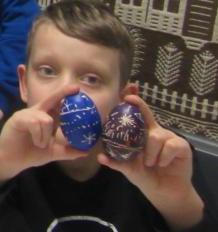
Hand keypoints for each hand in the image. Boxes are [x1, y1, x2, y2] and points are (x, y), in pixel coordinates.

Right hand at [0, 84, 86, 191]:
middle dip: (62, 93)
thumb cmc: (30, 153)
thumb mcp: (53, 152)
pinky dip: (38, 136)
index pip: (56, 104)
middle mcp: (36, 112)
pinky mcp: (18, 118)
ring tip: (40, 144)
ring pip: (46, 119)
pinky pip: (35, 123)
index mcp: (45, 117)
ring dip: (46, 136)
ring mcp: (26, 114)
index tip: (77, 89)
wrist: (12, 160)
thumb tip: (86, 151)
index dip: (65, 95)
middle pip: (50, 99)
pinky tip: (35, 142)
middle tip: (75, 88)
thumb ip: (68, 151)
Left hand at [98, 94, 203, 229]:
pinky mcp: (181, 146)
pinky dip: (164, 157)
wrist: (163, 191)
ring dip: (150, 152)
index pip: (135, 114)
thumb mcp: (128, 168)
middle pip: (146, 113)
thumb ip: (116, 162)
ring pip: (156, 136)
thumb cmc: (144, 175)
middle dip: (139, 104)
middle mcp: (154, 131)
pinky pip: (170, 146)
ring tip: (149, 163)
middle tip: (130, 99)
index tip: (126, 91)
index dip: (132, 100)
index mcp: (140, 133)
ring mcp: (168, 137)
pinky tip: (163, 164)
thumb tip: (100, 157)